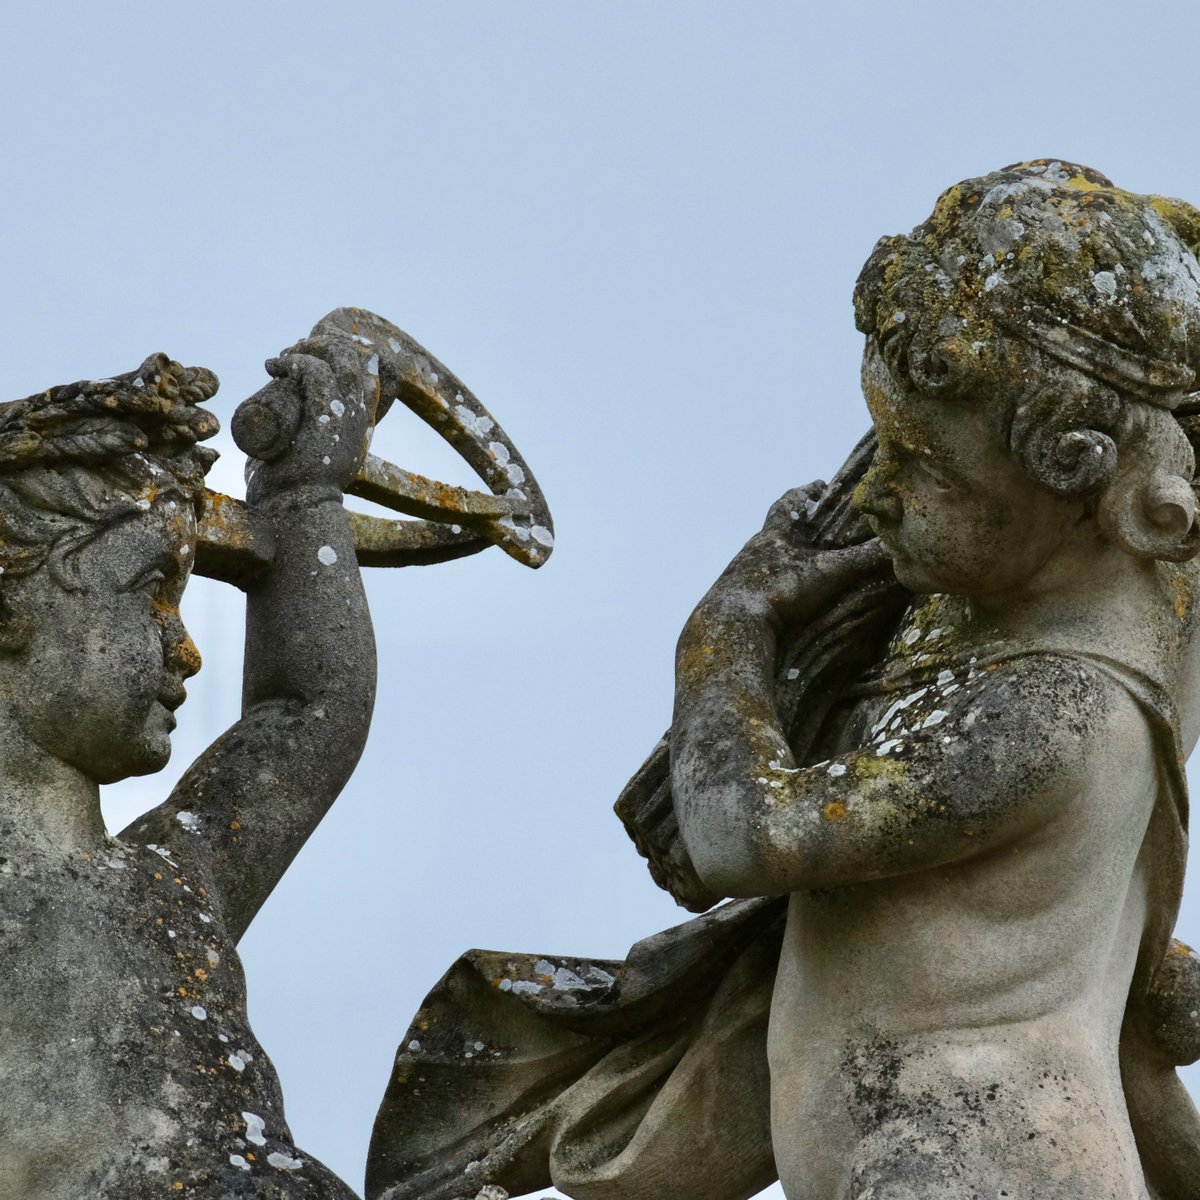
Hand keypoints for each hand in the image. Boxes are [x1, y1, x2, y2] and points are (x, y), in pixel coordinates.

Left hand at [241, 343, 374, 504]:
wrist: (297, 511)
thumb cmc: (296, 491)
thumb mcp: (314, 458)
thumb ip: (309, 445)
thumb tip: (283, 432)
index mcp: (363, 424)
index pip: (370, 372)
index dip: (343, 352)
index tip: (310, 354)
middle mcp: (362, 417)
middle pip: (355, 358)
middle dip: (322, 345)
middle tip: (290, 355)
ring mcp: (348, 416)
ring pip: (339, 358)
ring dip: (308, 349)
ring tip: (281, 360)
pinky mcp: (326, 418)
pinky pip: (316, 373)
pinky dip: (294, 361)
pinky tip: (275, 365)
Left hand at [705, 484, 892, 629]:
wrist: (733, 624)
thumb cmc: (780, 590)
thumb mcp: (827, 572)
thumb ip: (861, 560)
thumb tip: (896, 549)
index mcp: (772, 536)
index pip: (788, 504)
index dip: (805, 493)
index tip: (820, 486)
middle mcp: (753, 551)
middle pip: (774, 532)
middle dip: (796, 530)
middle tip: (816, 531)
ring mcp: (741, 577)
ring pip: (764, 561)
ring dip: (783, 561)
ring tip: (804, 567)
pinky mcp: (737, 602)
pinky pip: (758, 588)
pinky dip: (773, 588)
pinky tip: (785, 599)